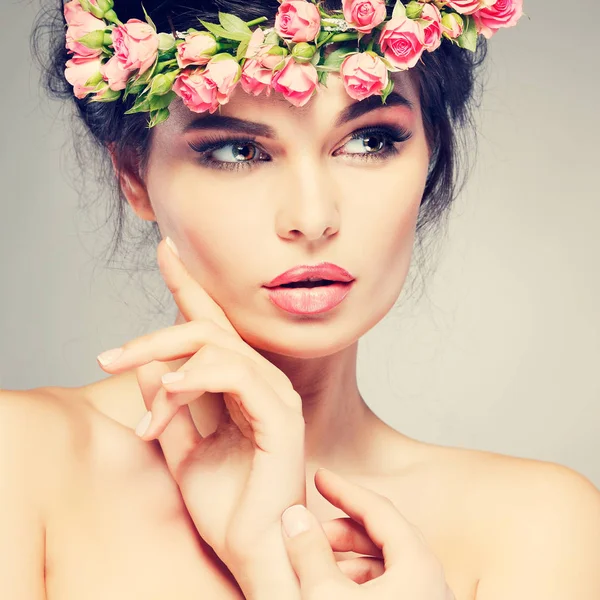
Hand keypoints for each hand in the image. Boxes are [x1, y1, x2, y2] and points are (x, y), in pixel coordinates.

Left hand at [97, 238, 305, 597]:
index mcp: (244, 388)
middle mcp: (264, 383)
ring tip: (138, 399)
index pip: (215, 328)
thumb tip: (150, 370)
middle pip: (209, 331)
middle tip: (111, 355)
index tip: (169, 253)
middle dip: (155, 337)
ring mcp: (276, 396)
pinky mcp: (280, 415)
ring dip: (167, 362)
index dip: (190, 289)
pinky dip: (196, 378)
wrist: (252, 550)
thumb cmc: (226, 506)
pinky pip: (234, 375)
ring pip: (218, 346)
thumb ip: (169, 408)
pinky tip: (167, 394)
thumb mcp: (182, 451)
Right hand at [281, 468, 455, 599]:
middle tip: (310, 527)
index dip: (343, 489)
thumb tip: (294, 517)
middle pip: (384, 533)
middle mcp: (432, 580)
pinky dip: (360, 580)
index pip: (378, 508)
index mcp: (419, 565)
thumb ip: (310, 551)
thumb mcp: (325, 597)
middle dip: (343, 526)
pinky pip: (391, 586)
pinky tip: (334, 588)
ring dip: (348, 556)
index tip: (319, 476)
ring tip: (316, 561)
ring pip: (386, 563)